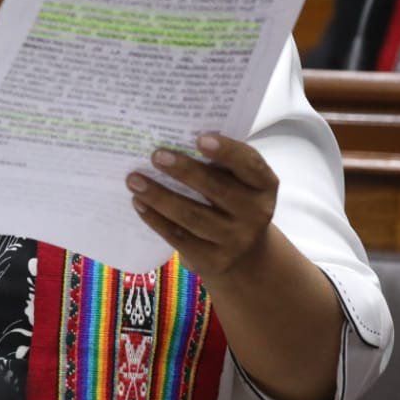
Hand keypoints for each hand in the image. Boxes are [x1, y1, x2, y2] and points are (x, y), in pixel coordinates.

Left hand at [127, 133, 277, 278]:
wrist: (244, 254)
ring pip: (192, 216)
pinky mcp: (214, 260)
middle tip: (156, 155)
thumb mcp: (236, 182)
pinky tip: (139, 203)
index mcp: (264, 185)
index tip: (200, 138)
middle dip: (185, 171)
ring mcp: (236, 240)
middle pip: (217, 189)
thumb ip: (217, 163)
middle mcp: (256, 213)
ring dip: (159, 196)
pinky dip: (156, 219)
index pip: (249, 164)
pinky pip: (180, 237)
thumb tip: (171, 141)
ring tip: (134, 180)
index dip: (227, 151)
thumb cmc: (231, 202)